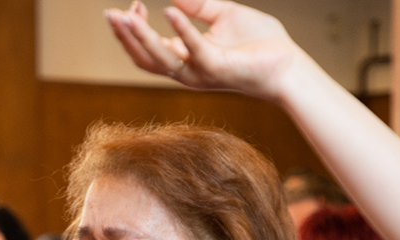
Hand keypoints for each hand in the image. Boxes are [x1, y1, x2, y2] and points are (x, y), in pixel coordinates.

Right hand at [105, 0, 304, 100]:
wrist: (290, 65)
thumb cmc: (260, 45)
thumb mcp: (224, 15)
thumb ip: (198, 6)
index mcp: (186, 60)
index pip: (148, 50)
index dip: (134, 30)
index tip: (132, 5)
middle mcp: (188, 72)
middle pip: (144, 59)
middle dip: (124, 37)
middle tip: (109, 14)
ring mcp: (200, 73)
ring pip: (159, 60)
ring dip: (140, 37)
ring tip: (126, 14)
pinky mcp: (218, 69)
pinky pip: (193, 49)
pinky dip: (180, 29)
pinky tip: (168, 10)